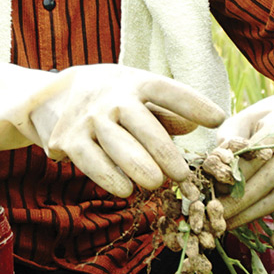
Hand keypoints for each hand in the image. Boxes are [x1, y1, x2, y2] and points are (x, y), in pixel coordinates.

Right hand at [21, 64, 226, 196]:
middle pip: (142, 124)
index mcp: (135, 83)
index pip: (166, 91)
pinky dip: (108, 178)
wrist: (54, 95)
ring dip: (137, 166)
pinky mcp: (68, 140)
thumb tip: (192, 129)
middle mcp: (111, 98)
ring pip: (117, 145)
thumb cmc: (114, 99)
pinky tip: (126, 190)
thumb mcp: (139, 96)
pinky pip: (91, 161)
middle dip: (163, 150)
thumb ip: (167, 113)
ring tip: (156, 183)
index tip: (218, 119)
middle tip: (182, 174)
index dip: (192, 104)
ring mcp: (88, 118)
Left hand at [218, 73, 273, 248]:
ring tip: (226, 226)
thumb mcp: (243, 119)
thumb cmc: (263, 122)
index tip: (207, 189)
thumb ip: (229, 138)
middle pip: (263, 183)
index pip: (248, 160)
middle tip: (211, 214)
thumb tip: (215, 161)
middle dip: (235, 202)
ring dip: (252, 216)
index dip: (227, 177)